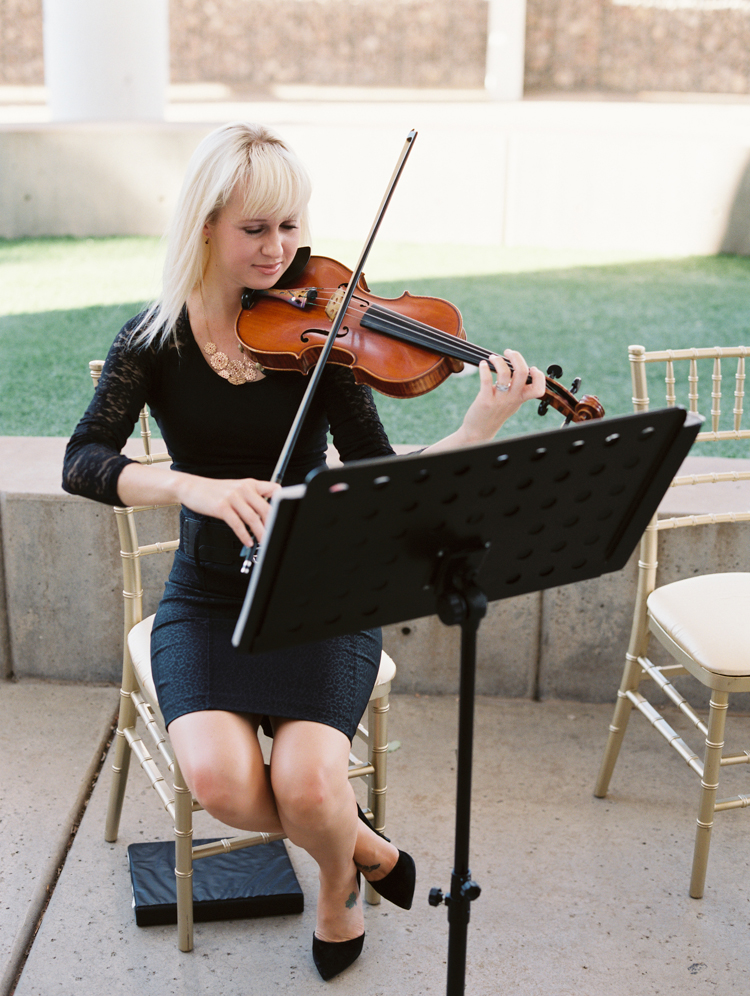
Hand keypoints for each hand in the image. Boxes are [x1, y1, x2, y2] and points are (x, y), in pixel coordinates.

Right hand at [175, 475, 280, 544]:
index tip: (285, 517)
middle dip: (273, 524)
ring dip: (261, 533)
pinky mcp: (221, 507)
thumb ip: (252, 498)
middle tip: (276, 536)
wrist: (192, 487)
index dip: (282, 503)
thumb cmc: (215, 491)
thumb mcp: (236, 488)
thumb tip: (267, 515)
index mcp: (250, 484)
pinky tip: (248, 542)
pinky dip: (245, 535)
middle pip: (266, 508)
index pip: (274, 489)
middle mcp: (243, 489)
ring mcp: (232, 498)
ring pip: (253, 518)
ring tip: (265, 543)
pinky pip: (237, 524)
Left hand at [424, 349, 544, 453]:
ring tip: (493, 358)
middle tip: (509, 352)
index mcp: (521, 399)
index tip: (531, 368)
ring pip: (505, 374)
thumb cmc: (495, 414)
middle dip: (516, 357)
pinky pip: (486, 380)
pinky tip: (482, 364)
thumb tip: (518, 367)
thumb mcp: (511, 403)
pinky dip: (484, 368)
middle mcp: (512, 399)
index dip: (538, 375)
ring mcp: (499, 400)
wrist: (479, 431)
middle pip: (522, 373)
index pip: (538, 387)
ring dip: (499, 361)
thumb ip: (517, 389)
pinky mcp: (485, 400)